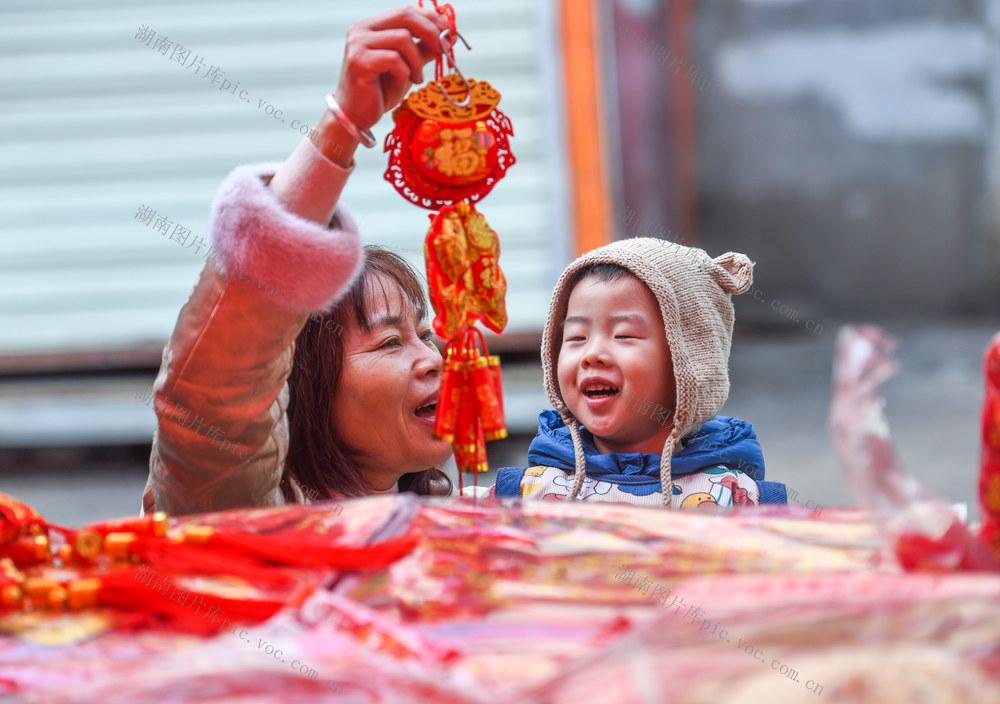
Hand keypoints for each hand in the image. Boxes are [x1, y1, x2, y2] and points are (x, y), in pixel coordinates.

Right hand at [333, 6, 451, 129]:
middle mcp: (361, 30)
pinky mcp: (359, 61)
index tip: (449, 33)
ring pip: (402, 38)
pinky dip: (403, 73)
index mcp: (372, 27)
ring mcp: (358, 44)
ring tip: (414, 79)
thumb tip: (449, 37)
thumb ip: (423, 49)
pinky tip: (397, 84)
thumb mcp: (408, 66)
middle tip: (444, 49)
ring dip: (416, 62)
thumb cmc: (381, 91)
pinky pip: (394, 59)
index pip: (405, 11)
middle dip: (430, 32)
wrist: (358, 115)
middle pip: (405, 17)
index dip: (430, 19)